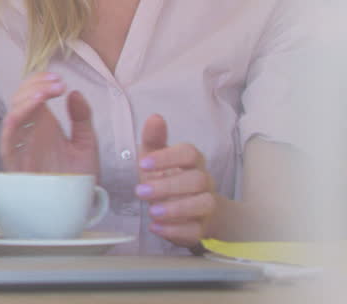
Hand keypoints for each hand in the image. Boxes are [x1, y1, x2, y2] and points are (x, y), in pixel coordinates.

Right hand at [0, 72, 97, 175]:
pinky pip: (8, 136)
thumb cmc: (77, 180)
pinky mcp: (15, 160)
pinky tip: (30, 107)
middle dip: (36, 85)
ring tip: (46, 92)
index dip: (41, 82)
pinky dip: (15, 118)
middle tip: (57, 83)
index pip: (33, 94)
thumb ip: (82, 119)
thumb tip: (75, 93)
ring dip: (27, 98)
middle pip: (21, 98)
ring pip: (13, 113)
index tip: (60, 80)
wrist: (73, 210)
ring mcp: (21, 145)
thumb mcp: (87, 145)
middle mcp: (30, 132)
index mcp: (44, 125)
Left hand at [135, 114, 220, 247]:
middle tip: (140, 192)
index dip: (168, 158)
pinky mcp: (202, 228)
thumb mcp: (154, 157)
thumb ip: (153, 139)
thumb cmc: (166, 176)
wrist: (187, 210)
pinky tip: (156, 227)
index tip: (143, 164)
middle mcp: (204, 181)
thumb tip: (155, 117)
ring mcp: (206, 205)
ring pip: (203, 204)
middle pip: (197, 180)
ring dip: (176, 209)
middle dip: (168, 186)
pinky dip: (176, 230)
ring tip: (152, 212)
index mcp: (192, 161)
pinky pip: (196, 230)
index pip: (189, 153)